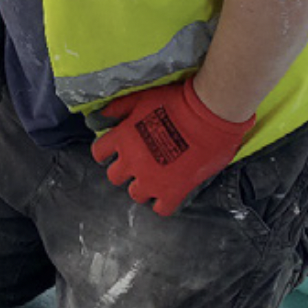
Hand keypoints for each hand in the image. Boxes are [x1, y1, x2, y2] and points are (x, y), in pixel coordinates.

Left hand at [91, 78, 254, 215]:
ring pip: (135, 194)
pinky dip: (163, 203)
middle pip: (115, 176)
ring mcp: (151, 179)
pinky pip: (161, 208)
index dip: (106, 153)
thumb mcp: (142, 98)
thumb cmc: (176, 102)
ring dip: (142, 187)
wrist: (208, 114)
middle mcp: (132, 161)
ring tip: (155, 178)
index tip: (113, 153)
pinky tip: (169, 193)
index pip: (99, 152)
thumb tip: (102, 116)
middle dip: (124, 170)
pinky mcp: (173, 191)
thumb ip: (119, 108)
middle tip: (138, 163)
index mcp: (122, 137)